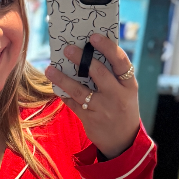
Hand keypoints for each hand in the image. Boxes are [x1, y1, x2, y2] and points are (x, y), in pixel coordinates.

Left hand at [45, 34, 139, 158]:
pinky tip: (55, 86)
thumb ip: (113, 75)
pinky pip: (73, 104)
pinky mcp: (90, 120)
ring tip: (50, 69)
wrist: (123, 141)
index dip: (107, 47)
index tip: (93, 37)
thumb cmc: (122, 107)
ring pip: (80, 91)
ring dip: (63, 79)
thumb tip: (90, 51)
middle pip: (99, 73)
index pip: (120, 61)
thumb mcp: (125, 91)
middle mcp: (117, 96)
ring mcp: (103, 109)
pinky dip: (63, 94)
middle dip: (81, 59)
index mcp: (129, 85)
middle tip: (67, 49)